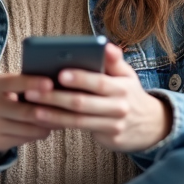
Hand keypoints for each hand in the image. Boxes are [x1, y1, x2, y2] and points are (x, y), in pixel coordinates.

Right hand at [0, 73, 60, 154]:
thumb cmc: (2, 96)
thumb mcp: (6, 84)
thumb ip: (25, 82)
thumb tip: (58, 83)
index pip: (15, 83)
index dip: (33, 83)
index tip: (51, 84)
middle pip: (25, 111)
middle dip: (49, 111)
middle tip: (69, 109)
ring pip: (29, 129)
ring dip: (49, 125)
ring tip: (62, 119)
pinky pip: (26, 139)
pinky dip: (39, 133)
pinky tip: (47, 128)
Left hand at [23, 43, 171, 152]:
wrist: (151, 125)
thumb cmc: (129, 93)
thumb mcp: (127, 75)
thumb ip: (114, 60)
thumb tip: (105, 45)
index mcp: (122, 87)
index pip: (99, 82)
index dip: (80, 78)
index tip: (59, 73)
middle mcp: (119, 106)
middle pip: (83, 103)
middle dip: (55, 97)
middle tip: (32, 91)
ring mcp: (114, 124)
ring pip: (78, 120)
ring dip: (52, 114)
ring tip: (32, 108)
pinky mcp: (108, 139)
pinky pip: (80, 130)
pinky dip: (60, 124)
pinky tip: (44, 119)